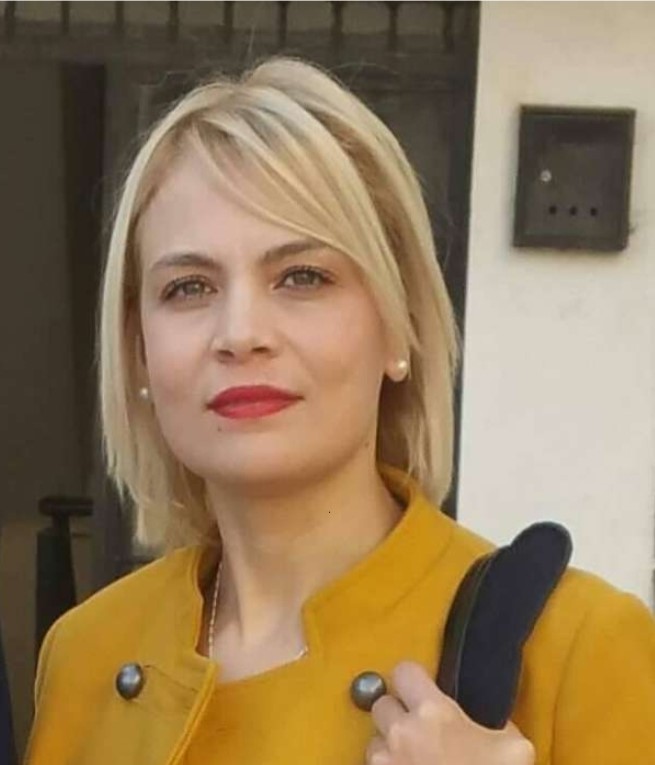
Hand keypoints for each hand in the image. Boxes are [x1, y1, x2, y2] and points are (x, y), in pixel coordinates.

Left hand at [366, 661, 534, 764]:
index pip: (404, 671)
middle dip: (397, 713)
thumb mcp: (514, 749)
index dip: (412, 678)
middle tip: (418, 727)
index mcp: (433, 713)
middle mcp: (402, 733)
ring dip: (389, 747)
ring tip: (414, 759)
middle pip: (382, 704)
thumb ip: (498, 725)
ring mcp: (386, 764)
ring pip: (374, 741)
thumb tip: (497, 726)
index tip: (421, 685)